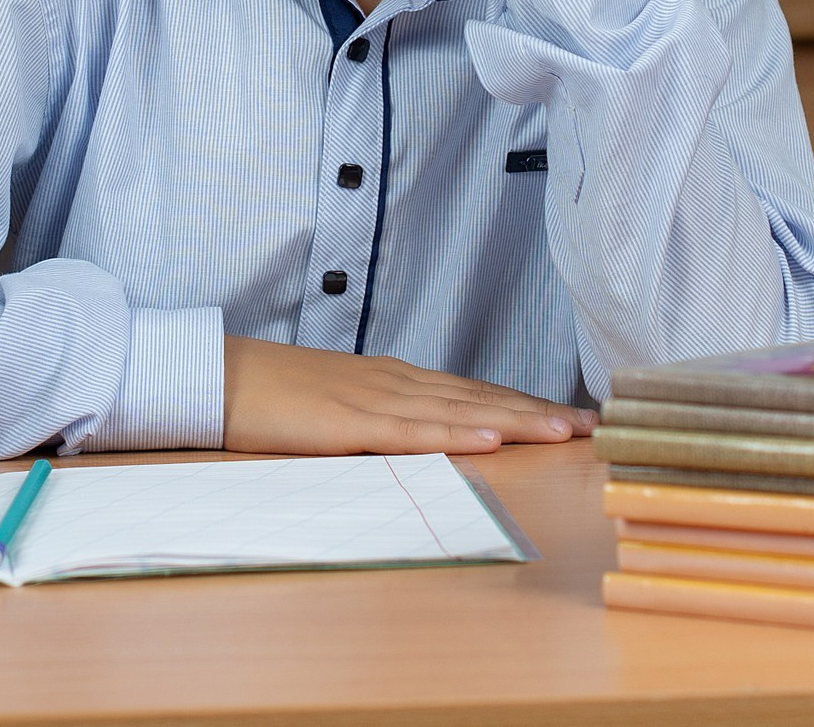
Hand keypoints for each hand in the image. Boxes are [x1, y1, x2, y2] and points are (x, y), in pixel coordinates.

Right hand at [222, 336, 595, 454]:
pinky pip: (412, 431)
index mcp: (395, 380)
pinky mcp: (349, 423)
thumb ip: (382, 418)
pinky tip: (492, 436)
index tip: (573, 417)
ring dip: (517, 420)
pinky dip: (457, 433)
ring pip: (460, 410)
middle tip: (595, 425)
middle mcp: (396, 382)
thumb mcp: (339, 405)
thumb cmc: (274, 395)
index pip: (475, 392)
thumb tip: (422, 434)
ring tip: (564, 431)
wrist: (218, 377)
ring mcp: (375, 400)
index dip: (526, 404)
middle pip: (481, 396)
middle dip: (540, 412)